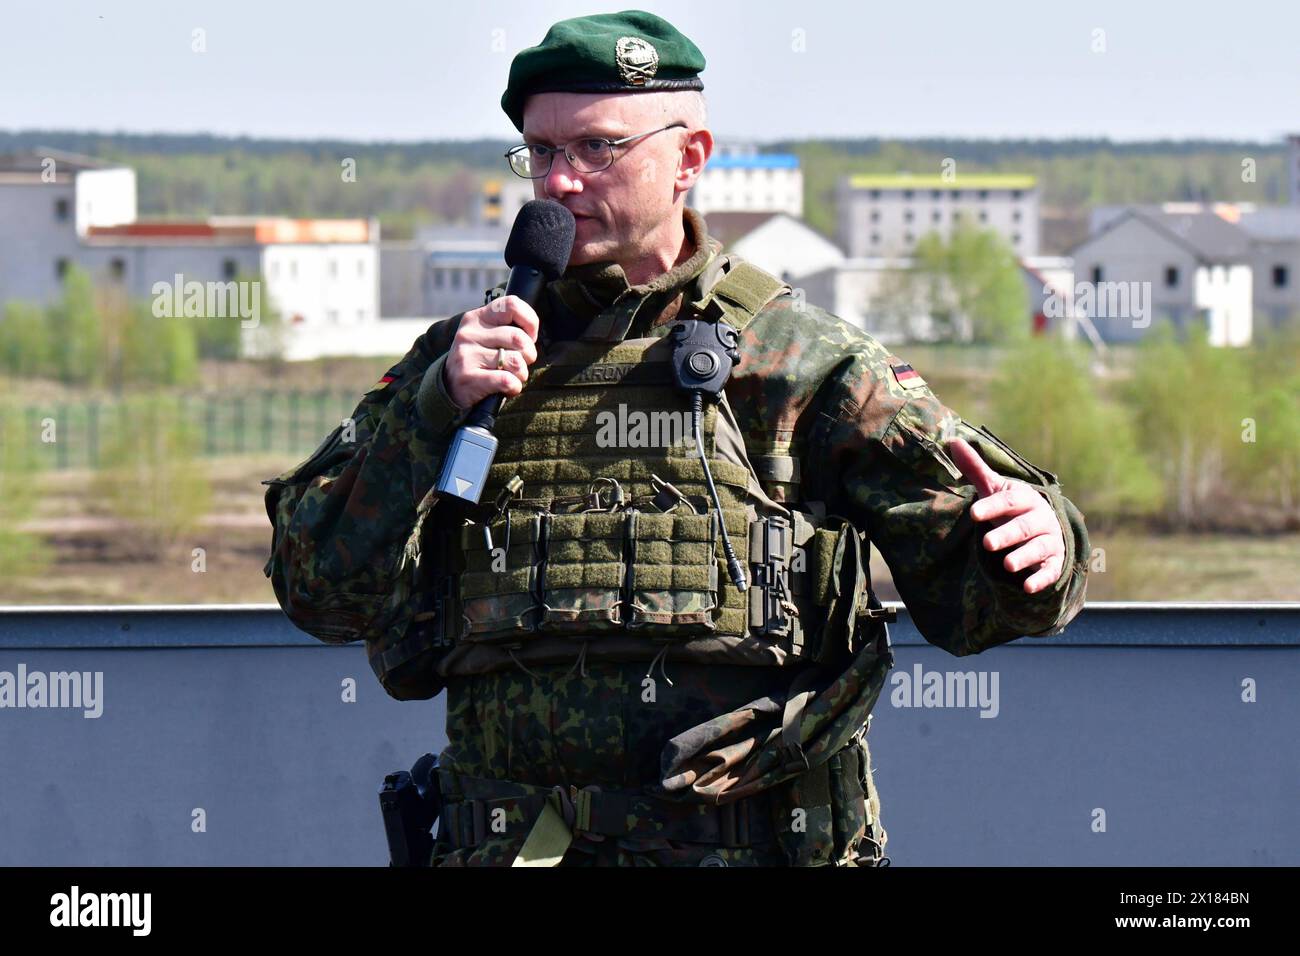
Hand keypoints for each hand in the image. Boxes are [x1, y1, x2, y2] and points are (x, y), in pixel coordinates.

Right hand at [443, 295, 539, 407]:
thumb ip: (508, 328)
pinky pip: (507, 380)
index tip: (530, 336)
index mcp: (478, 317)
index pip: (511, 305)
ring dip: (522, 373)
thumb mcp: (488, 336)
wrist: (449, 386)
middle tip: (522, 362)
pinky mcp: (468, 377)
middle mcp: (469, 333)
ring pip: (516, 361)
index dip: (530, 321)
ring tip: (513, 375)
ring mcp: (467, 355)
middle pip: (519, 338)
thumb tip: (532, 333)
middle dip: (529, 354)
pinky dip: (514, 387)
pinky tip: (507, 388)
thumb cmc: (480, 359)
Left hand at [946, 437, 1065, 594]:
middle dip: (1007, 534)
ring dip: (1024, 557)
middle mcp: (1040, 519)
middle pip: (1024, 527)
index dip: (991, 506)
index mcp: (1025, 499)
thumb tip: (952, 441)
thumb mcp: (995, 489)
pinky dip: (1041, 579)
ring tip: (1007, 565)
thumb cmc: (1012, 508)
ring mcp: (1049, 541)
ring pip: (1038, 549)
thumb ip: (976, 469)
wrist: (1044, 529)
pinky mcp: (1053, 563)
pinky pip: (1050, 572)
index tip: (973, 513)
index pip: (1008, 501)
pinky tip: (1027, 587)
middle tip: (987, 543)